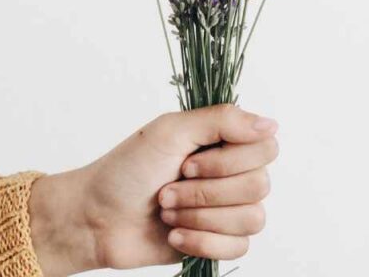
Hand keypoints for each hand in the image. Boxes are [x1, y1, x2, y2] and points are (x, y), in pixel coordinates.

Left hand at [27, 104, 279, 275]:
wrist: (96, 219)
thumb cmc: (125, 171)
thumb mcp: (170, 131)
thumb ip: (223, 120)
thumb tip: (271, 123)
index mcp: (224, 141)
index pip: (266, 148)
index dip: (229, 161)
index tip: (186, 163)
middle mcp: (232, 173)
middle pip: (260, 186)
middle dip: (205, 192)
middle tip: (167, 189)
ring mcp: (227, 209)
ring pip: (252, 218)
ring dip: (200, 217)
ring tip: (167, 212)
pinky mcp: (219, 241)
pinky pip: (238, 247)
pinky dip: (201, 242)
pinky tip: (174, 235)